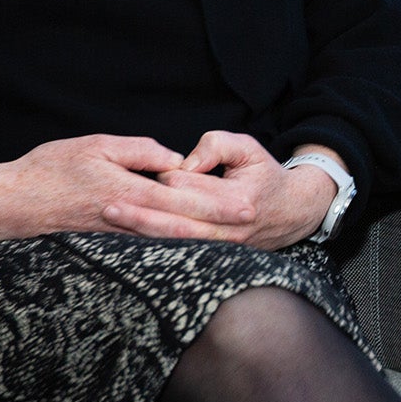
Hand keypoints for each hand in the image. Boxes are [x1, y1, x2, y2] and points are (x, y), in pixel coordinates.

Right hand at [0, 134, 253, 242]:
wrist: (6, 204)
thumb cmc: (48, 169)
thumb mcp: (94, 146)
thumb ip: (138, 152)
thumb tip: (174, 161)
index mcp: (125, 191)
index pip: (181, 201)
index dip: (216, 204)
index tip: (246, 206)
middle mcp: (125, 219)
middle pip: (181, 226)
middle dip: (219, 226)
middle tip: (252, 223)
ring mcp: (115, 237)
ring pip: (166, 240)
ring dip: (200, 240)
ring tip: (233, 238)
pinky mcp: (105, 245)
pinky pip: (146, 247)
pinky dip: (171, 246)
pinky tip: (190, 247)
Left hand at [102, 132, 340, 250]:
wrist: (291, 211)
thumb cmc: (263, 174)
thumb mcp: (248, 147)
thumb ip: (216, 145)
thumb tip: (185, 162)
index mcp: (239, 199)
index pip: (192, 188)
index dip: (169, 176)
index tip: (158, 168)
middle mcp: (229, 228)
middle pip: (177, 222)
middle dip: (140, 213)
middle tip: (108, 204)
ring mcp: (223, 247)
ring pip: (175, 240)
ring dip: (142, 231)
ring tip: (112, 219)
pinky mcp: (215, 256)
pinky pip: (180, 250)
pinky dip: (154, 243)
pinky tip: (130, 236)